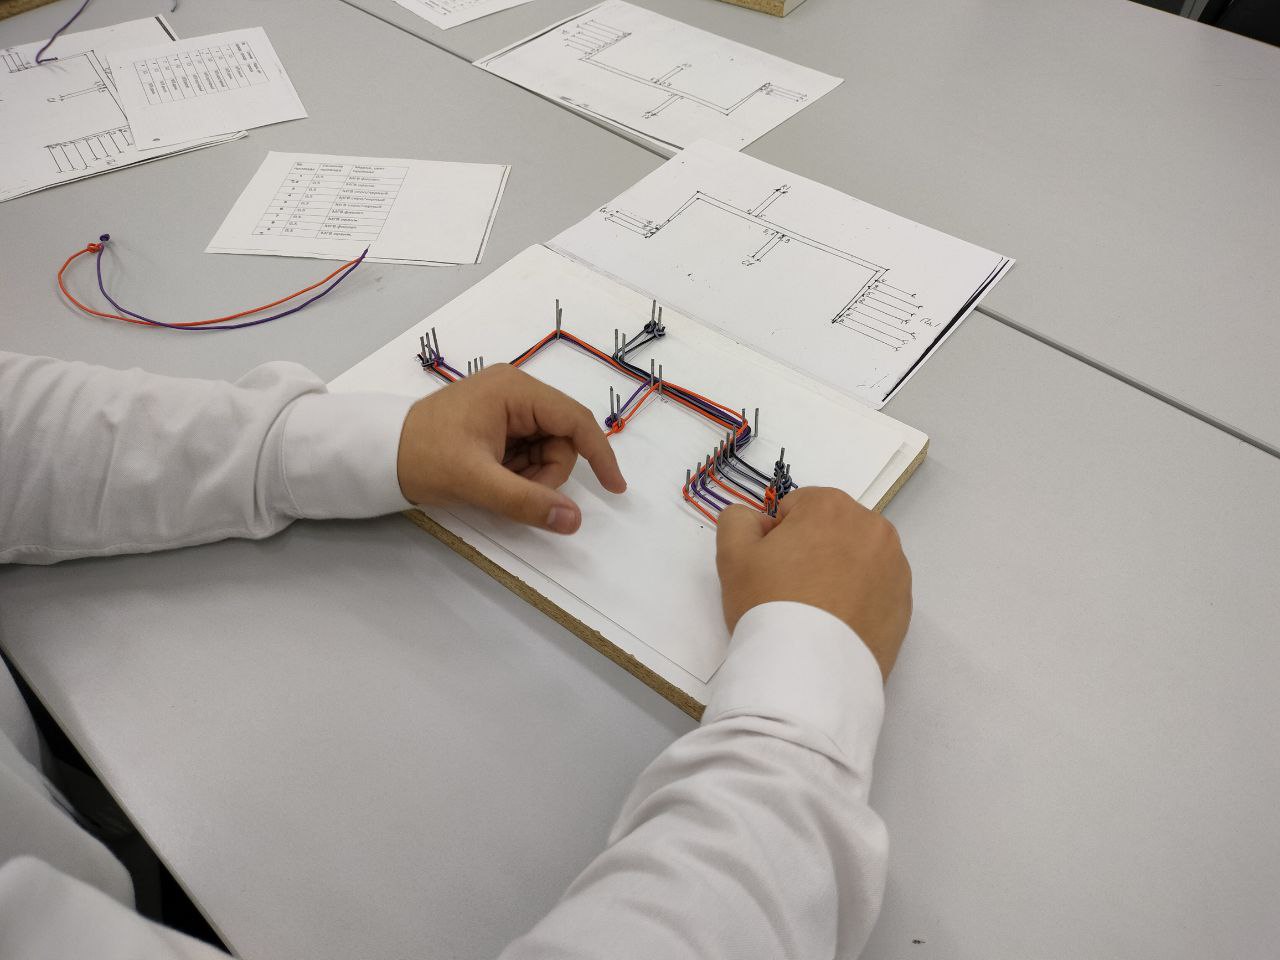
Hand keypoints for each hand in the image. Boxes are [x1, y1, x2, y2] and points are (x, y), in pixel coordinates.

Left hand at [396, 364, 626, 533]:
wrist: (377, 454)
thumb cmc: (424, 458)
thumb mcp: (477, 482)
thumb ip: (527, 502)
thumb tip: (573, 520)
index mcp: (515, 390)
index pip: (575, 420)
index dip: (600, 455)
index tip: (615, 489)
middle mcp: (515, 390)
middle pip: (562, 436)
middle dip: (549, 471)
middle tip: (515, 491)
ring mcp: (505, 404)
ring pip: (547, 446)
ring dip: (533, 474)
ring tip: (496, 483)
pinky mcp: (496, 420)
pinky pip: (528, 449)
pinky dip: (520, 471)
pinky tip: (494, 477)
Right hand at [715, 488, 911, 679]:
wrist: (810, 670)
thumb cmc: (769, 603)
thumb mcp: (732, 555)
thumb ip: (737, 519)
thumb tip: (757, 521)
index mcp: (831, 506)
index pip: (796, 508)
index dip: (777, 536)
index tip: (771, 568)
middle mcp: (872, 527)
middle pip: (831, 530)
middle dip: (811, 550)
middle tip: (791, 590)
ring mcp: (895, 566)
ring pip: (856, 559)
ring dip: (837, 572)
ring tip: (815, 610)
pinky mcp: (904, 602)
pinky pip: (875, 590)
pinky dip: (858, 599)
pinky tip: (836, 624)